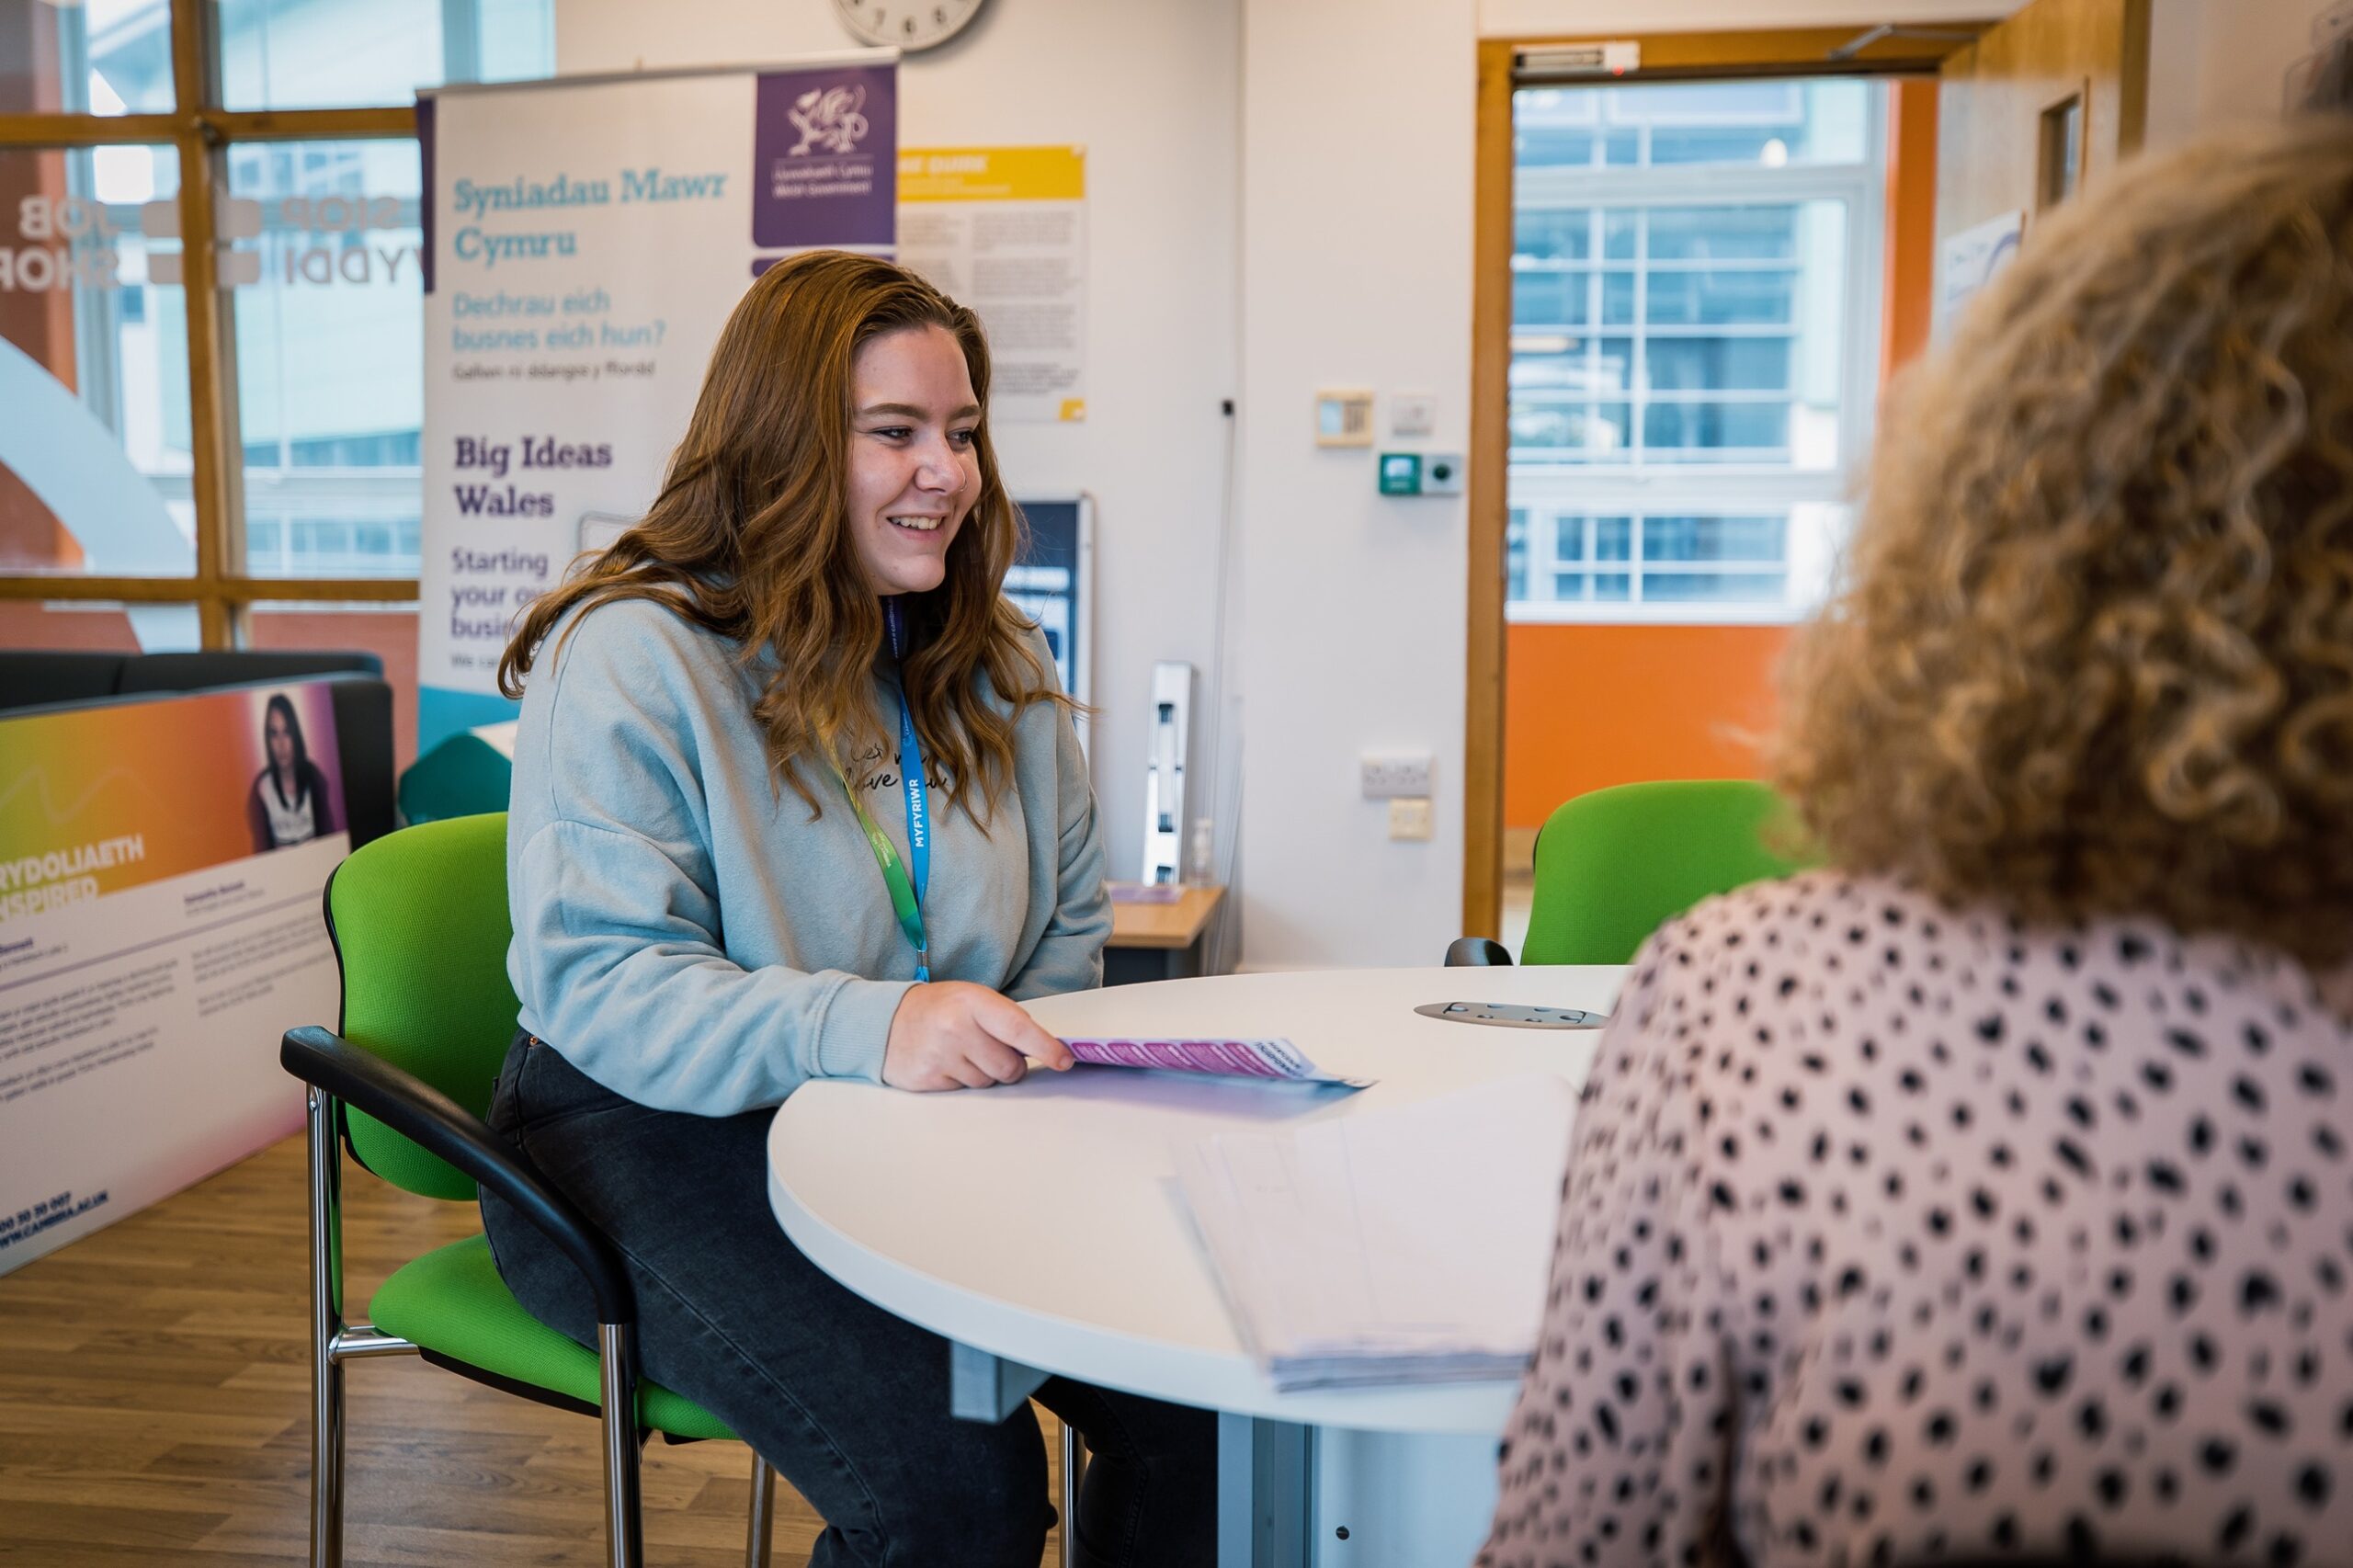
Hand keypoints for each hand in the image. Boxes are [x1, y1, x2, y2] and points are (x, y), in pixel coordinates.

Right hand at [881, 981, 1075, 1091]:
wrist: (885, 1022)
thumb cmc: (938, 1008)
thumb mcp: (972, 999)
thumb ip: (1004, 1020)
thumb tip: (1041, 1048)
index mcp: (972, 1002)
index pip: (1019, 1030)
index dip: (1046, 1047)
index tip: (1064, 1059)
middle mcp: (956, 1029)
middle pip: (1008, 1067)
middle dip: (1010, 1065)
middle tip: (993, 1050)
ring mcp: (940, 1056)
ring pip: (988, 1083)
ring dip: (984, 1073)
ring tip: (963, 1052)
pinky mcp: (928, 1079)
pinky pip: (964, 1091)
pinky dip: (962, 1080)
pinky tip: (947, 1062)